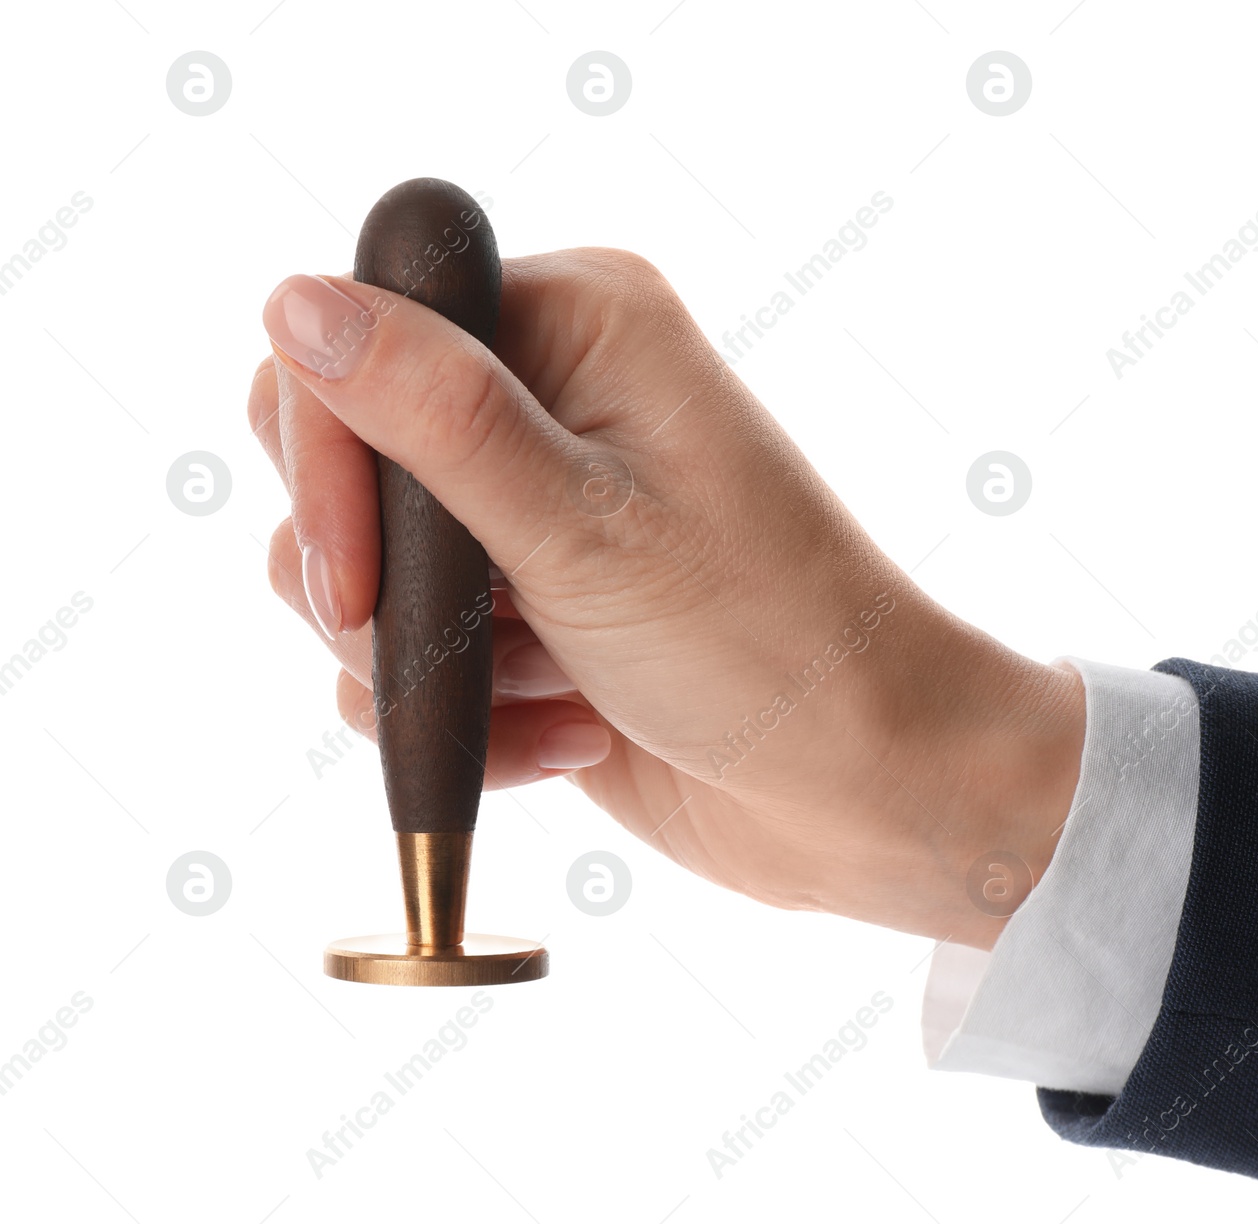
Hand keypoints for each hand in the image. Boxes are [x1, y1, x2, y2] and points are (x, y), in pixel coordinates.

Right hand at [250, 250, 1082, 947]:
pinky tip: (572, 736)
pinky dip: (474, 720)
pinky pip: (416, 662)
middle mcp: (550, 402)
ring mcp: (534, 517)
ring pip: (367, 574)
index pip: (363, 337)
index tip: (352, 578)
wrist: (862, 788)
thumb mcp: (587, 529)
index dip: (329, 457)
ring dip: (438, 665)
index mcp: (581, 325)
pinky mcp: (529, 618)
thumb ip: (435, 417)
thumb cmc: (768, 645)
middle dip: (376, 579)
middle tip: (456, 648)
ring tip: (556, 688)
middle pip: (346, 457)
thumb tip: (296, 300)